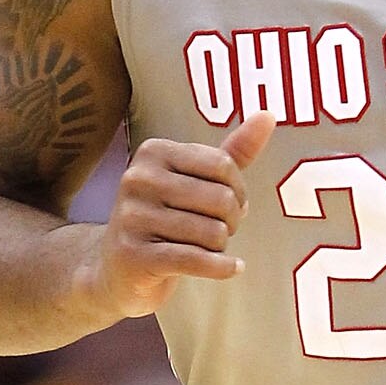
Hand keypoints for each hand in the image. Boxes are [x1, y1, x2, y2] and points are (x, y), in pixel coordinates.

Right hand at [98, 111, 275, 316]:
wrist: (117, 268)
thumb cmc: (166, 219)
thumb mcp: (196, 181)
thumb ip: (233, 152)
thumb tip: (268, 116)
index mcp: (153, 152)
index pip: (223, 165)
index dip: (239, 191)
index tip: (232, 206)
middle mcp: (138, 179)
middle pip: (221, 200)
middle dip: (232, 222)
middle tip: (220, 231)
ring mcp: (133, 218)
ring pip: (213, 234)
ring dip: (220, 247)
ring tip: (206, 248)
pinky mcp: (135, 255)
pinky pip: (197, 260)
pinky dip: (223, 268)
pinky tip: (232, 268)